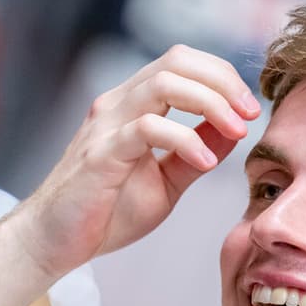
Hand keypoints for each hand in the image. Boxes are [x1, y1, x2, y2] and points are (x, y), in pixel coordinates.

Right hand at [10, 45, 260, 278]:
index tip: (251, 108)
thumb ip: (197, 152)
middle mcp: (117, 104)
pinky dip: (185, 140)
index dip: (223, 76)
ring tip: (237, 131)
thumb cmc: (105, 213)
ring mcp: (106, 126)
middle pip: (177, 61)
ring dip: (210, 102)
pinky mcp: (100, 154)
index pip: (182, 63)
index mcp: (133, 106)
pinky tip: (205, 163)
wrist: (54, 243)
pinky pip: (148, 129)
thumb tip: (235, 129)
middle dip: (223, 81)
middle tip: (251, 113)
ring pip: (164, 84)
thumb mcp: (166, 181)